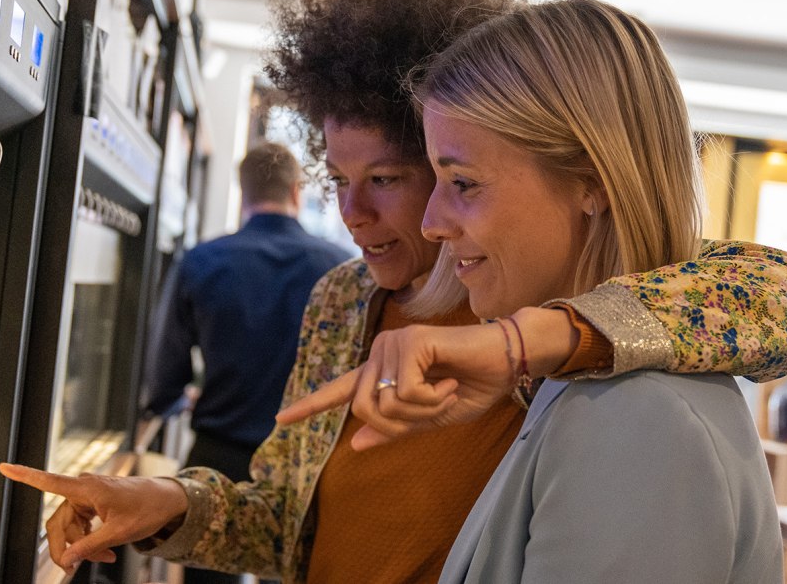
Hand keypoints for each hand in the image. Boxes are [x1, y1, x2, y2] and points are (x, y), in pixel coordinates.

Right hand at [0, 463, 188, 571]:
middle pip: (59, 522)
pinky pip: (81, 525)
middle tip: (72, 569)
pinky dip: (89, 540)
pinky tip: (104, 551)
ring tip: (104, 557)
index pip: (49, 481)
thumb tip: (67, 559)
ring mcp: (89, 497)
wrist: (168, 501)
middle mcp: (84, 489)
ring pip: (71, 527)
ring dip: (83, 546)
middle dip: (67, 546)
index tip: (4, 467)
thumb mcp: (119, 533)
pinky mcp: (94, 504)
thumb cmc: (148, 509)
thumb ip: (90, 545)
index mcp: (88, 489)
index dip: (24, 475)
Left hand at [276, 307, 575, 448]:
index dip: (310, 406)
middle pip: (365, 410)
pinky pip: (404, 393)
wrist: (506, 364)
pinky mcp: (409, 342)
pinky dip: (432, 398)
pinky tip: (450, 380)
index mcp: (383, 372)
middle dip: (403, 421)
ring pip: (384, 404)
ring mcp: (392, 344)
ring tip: (447, 388)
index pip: (340, 392)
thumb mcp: (431, 417)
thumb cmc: (473, 387)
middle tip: (438, 403)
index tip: (281, 421)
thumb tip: (354, 443)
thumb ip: (394, 428)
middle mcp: (381, 352)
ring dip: (424, 409)